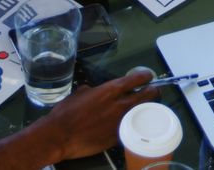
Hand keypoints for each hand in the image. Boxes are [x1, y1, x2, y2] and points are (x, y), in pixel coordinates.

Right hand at [37, 70, 159, 160]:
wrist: (60, 136)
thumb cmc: (65, 113)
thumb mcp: (79, 94)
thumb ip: (93, 91)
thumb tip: (95, 91)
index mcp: (110, 90)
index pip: (138, 78)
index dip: (146, 76)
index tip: (148, 77)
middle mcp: (120, 104)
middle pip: (148, 95)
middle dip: (153, 92)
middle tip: (152, 93)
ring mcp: (121, 121)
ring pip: (144, 112)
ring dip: (145, 109)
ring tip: (144, 109)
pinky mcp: (119, 136)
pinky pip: (131, 127)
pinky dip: (132, 124)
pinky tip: (131, 125)